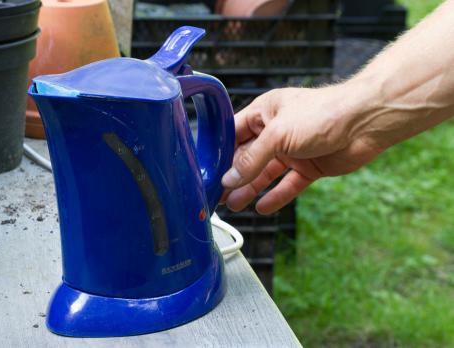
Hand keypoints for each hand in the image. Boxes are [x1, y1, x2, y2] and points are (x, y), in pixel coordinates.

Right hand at [221, 86, 385, 214]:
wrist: (366, 122)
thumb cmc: (322, 114)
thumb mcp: (278, 135)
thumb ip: (252, 159)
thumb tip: (229, 180)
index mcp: (265, 113)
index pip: (233, 133)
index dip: (220, 152)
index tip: (206, 171)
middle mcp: (276, 131)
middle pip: (248, 157)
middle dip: (232, 176)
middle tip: (216, 195)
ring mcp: (293, 150)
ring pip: (265, 173)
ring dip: (250, 189)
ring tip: (233, 205)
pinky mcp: (310, 166)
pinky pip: (288, 184)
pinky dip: (276, 196)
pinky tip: (262, 208)